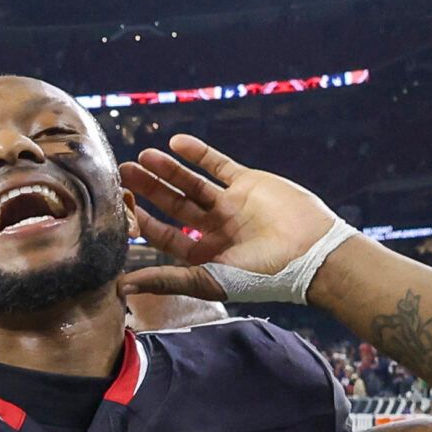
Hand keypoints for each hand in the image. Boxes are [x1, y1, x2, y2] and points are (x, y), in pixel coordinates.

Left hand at [118, 136, 338, 301]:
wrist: (309, 253)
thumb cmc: (261, 277)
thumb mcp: (208, 280)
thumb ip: (166, 280)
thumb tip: (122, 287)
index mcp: (205, 255)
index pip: (165, 236)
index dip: (143, 222)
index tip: (122, 207)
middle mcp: (215, 229)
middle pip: (174, 205)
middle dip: (150, 189)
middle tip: (123, 172)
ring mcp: (231, 205)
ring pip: (192, 183)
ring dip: (168, 169)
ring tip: (143, 155)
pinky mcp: (248, 183)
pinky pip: (218, 164)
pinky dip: (198, 154)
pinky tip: (176, 144)